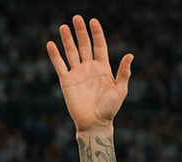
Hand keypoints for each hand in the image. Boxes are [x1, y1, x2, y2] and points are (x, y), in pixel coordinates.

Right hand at [46, 15, 132, 132]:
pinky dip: (54, 55)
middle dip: (81, 32)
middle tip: (77, 18)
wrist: (95, 122)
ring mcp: (77, 73)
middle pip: (84, 45)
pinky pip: (59, 65)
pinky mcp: (66, 80)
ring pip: (71, 52)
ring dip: (67, 39)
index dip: (97, 34)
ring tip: (64, 26)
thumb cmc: (110, 108)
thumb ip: (123, 72)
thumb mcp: (120, 89)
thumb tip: (130, 55)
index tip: (93, 21)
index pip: (99, 46)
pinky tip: (51, 44)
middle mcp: (89, 68)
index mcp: (103, 69)